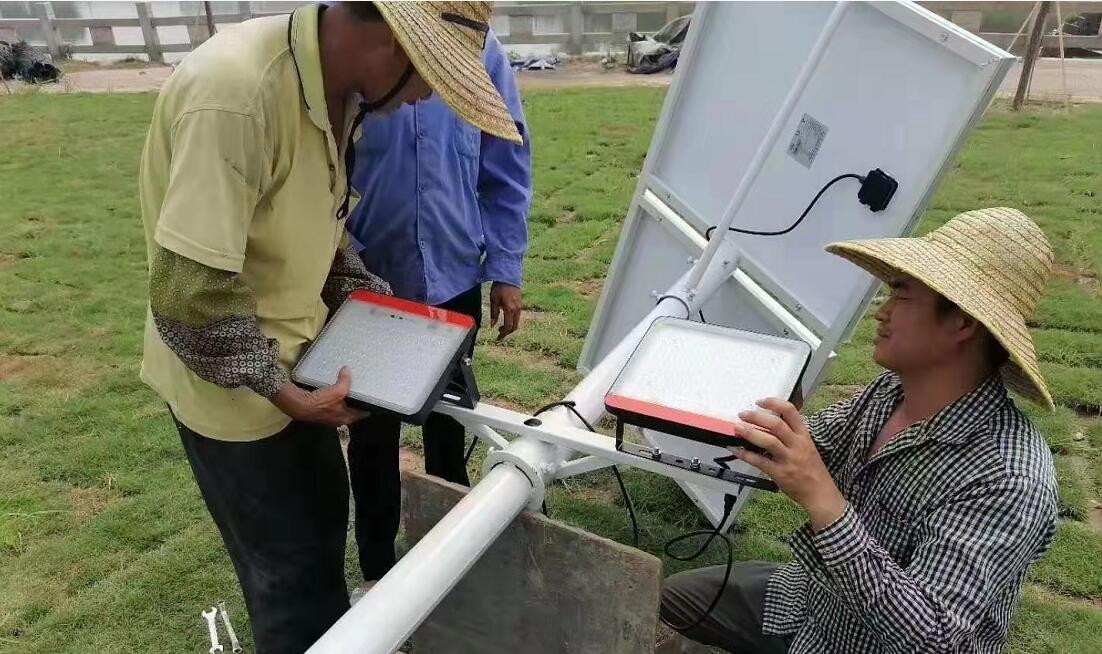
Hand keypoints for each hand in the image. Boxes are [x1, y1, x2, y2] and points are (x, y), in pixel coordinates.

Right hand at [270, 367, 368, 427]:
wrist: (296, 404)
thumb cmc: (319, 403)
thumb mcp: (337, 392)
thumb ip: (345, 382)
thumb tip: (347, 370)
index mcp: (345, 418)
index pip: (362, 413)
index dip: (368, 405)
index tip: (373, 397)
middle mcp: (338, 418)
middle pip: (351, 408)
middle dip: (355, 399)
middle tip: (360, 387)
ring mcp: (328, 414)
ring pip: (341, 404)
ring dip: (343, 396)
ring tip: (347, 385)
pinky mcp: (319, 408)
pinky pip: (331, 401)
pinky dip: (333, 394)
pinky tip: (332, 386)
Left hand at [489, 282, 521, 339]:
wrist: (508, 277)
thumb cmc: (498, 288)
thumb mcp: (493, 300)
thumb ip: (494, 314)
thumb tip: (492, 325)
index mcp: (509, 309)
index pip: (508, 327)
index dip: (503, 334)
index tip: (498, 337)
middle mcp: (517, 310)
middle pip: (514, 326)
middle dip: (507, 332)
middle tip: (499, 334)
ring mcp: (520, 307)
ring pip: (517, 322)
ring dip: (510, 326)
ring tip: (501, 327)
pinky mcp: (521, 304)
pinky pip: (518, 316)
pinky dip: (512, 320)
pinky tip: (506, 318)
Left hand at [731, 398, 845, 530]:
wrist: (820, 493)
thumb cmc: (812, 470)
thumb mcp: (807, 447)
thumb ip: (791, 435)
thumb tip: (767, 424)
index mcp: (804, 436)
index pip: (791, 412)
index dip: (774, 403)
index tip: (760, 401)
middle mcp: (797, 445)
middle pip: (776, 424)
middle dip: (757, 416)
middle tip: (743, 414)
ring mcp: (788, 459)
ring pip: (768, 441)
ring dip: (749, 433)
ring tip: (737, 428)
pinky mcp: (780, 473)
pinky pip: (760, 461)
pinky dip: (745, 455)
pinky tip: (736, 450)